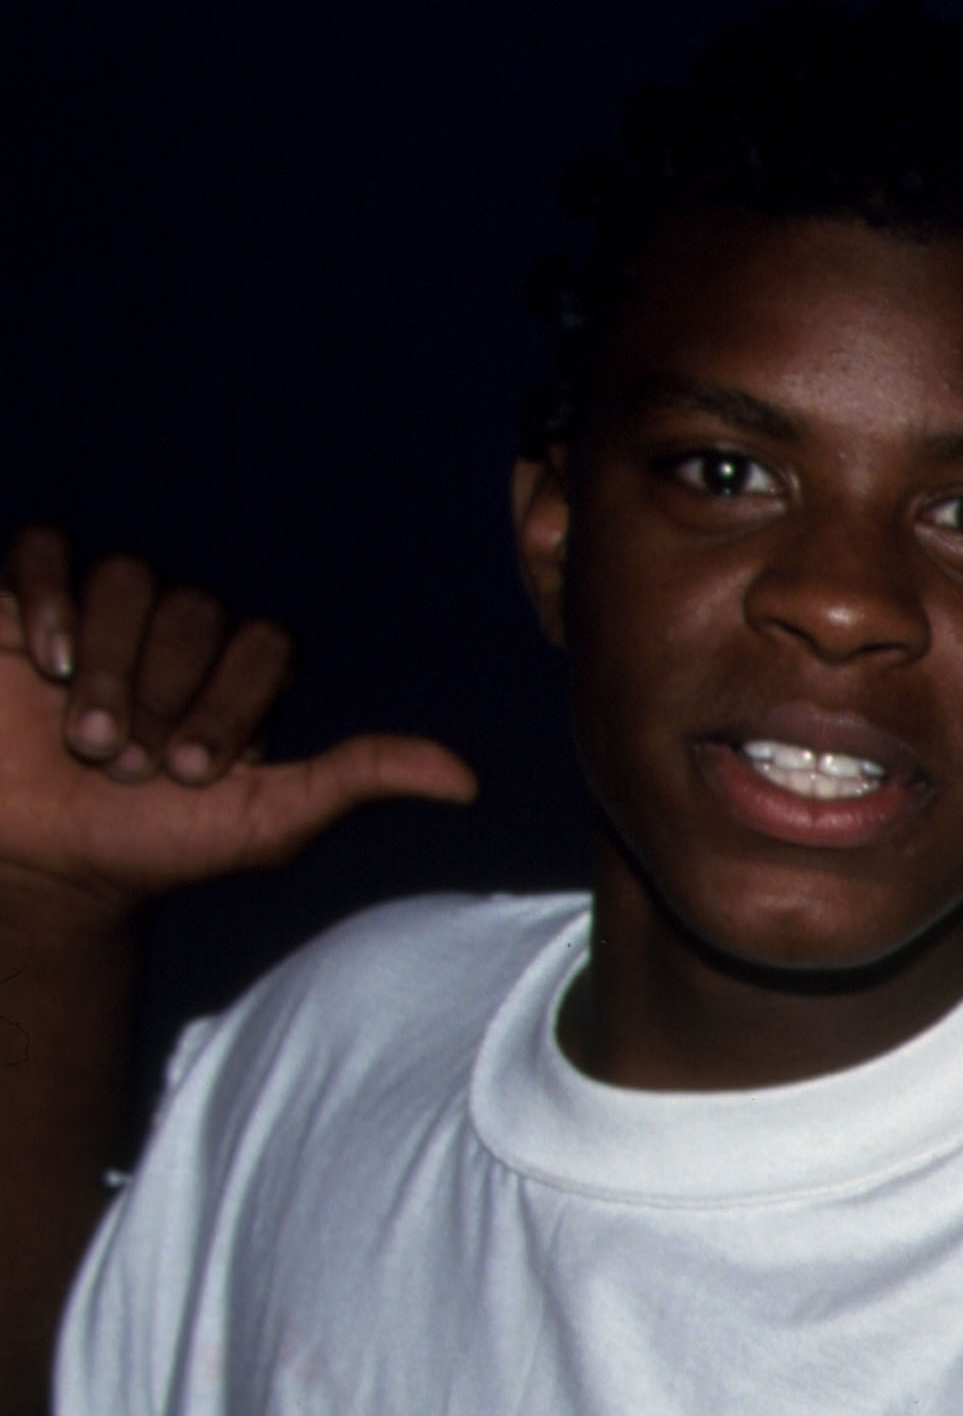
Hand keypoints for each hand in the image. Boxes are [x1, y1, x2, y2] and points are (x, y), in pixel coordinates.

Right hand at [2, 528, 473, 927]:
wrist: (44, 865)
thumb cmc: (154, 846)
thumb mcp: (266, 823)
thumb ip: (357, 782)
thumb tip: (466, 781)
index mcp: (241, 676)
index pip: (264, 642)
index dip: (231, 701)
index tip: (191, 773)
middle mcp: (176, 636)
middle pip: (194, 608)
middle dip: (164, 692)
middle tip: (133, 764)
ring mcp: (100, 615)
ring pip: (126, 579)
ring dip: (110, 665)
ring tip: (89, 738)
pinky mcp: (21, 607)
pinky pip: (44, 550)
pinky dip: (47, 594)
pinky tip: (46, 662)